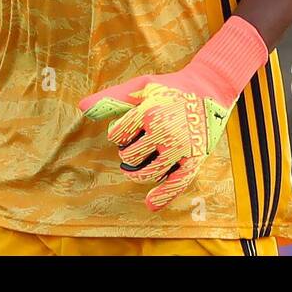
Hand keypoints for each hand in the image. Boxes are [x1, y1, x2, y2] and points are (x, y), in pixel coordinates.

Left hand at [78, 16, 266, 209]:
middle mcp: (164, 130)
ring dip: (137, 172)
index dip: (119, 133)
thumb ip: (111, 98)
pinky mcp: (194, 160)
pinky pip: (176, 184)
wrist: (209, 89)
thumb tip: (81, 108)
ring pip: (146, 172)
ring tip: (139, 164)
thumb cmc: (170, 88)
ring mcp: (180, 147)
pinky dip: (162, 197)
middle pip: (129, 155)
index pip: (117, 134)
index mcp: (148, 111)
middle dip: (128, 152)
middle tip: (138, 144)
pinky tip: (150, 204)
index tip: (129, 128)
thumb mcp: (141, 86)